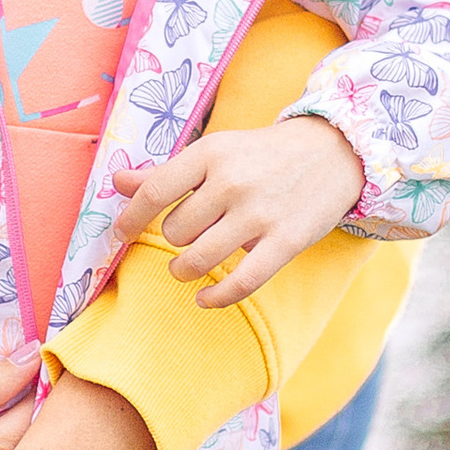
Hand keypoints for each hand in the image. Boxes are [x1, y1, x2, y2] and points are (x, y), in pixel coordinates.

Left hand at [113, 116, 364, 307]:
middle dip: (173, 239)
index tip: (121, 235)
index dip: (130, 219)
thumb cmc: (260, 155)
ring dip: (184, 270)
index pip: (154, 191)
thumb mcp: (213, 152)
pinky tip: (205, 298)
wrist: (332, 152)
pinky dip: (216, 297)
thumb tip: (117, 183)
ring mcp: (260, 214)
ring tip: (186, 266)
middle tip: (188, 234)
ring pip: (198, 259)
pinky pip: (241, 282)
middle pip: (175, 231)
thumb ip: (165, 172)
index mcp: (210, 154)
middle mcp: (233, 183)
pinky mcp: (286, 241)